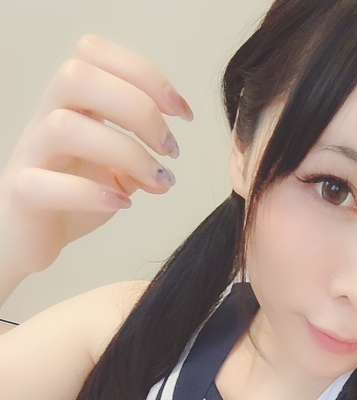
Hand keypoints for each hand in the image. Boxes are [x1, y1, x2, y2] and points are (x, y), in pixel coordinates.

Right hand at [0, 32, 193, 276]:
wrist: (26, 237)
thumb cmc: (68, 198)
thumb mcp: (114, 175)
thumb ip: (140, 166)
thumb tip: (164, 174)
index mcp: (71, 104)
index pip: (95, 53)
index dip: (145, 74)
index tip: (183, 113)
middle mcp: (47, 118)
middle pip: (78, 76)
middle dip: (138, 108)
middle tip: (170, 149)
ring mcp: (31, 153)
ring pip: (64, 126)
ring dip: (125, 151)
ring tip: (157, 180)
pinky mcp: (22, 192)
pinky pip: (47, 184)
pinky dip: (92, 193)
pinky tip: (123, 204)